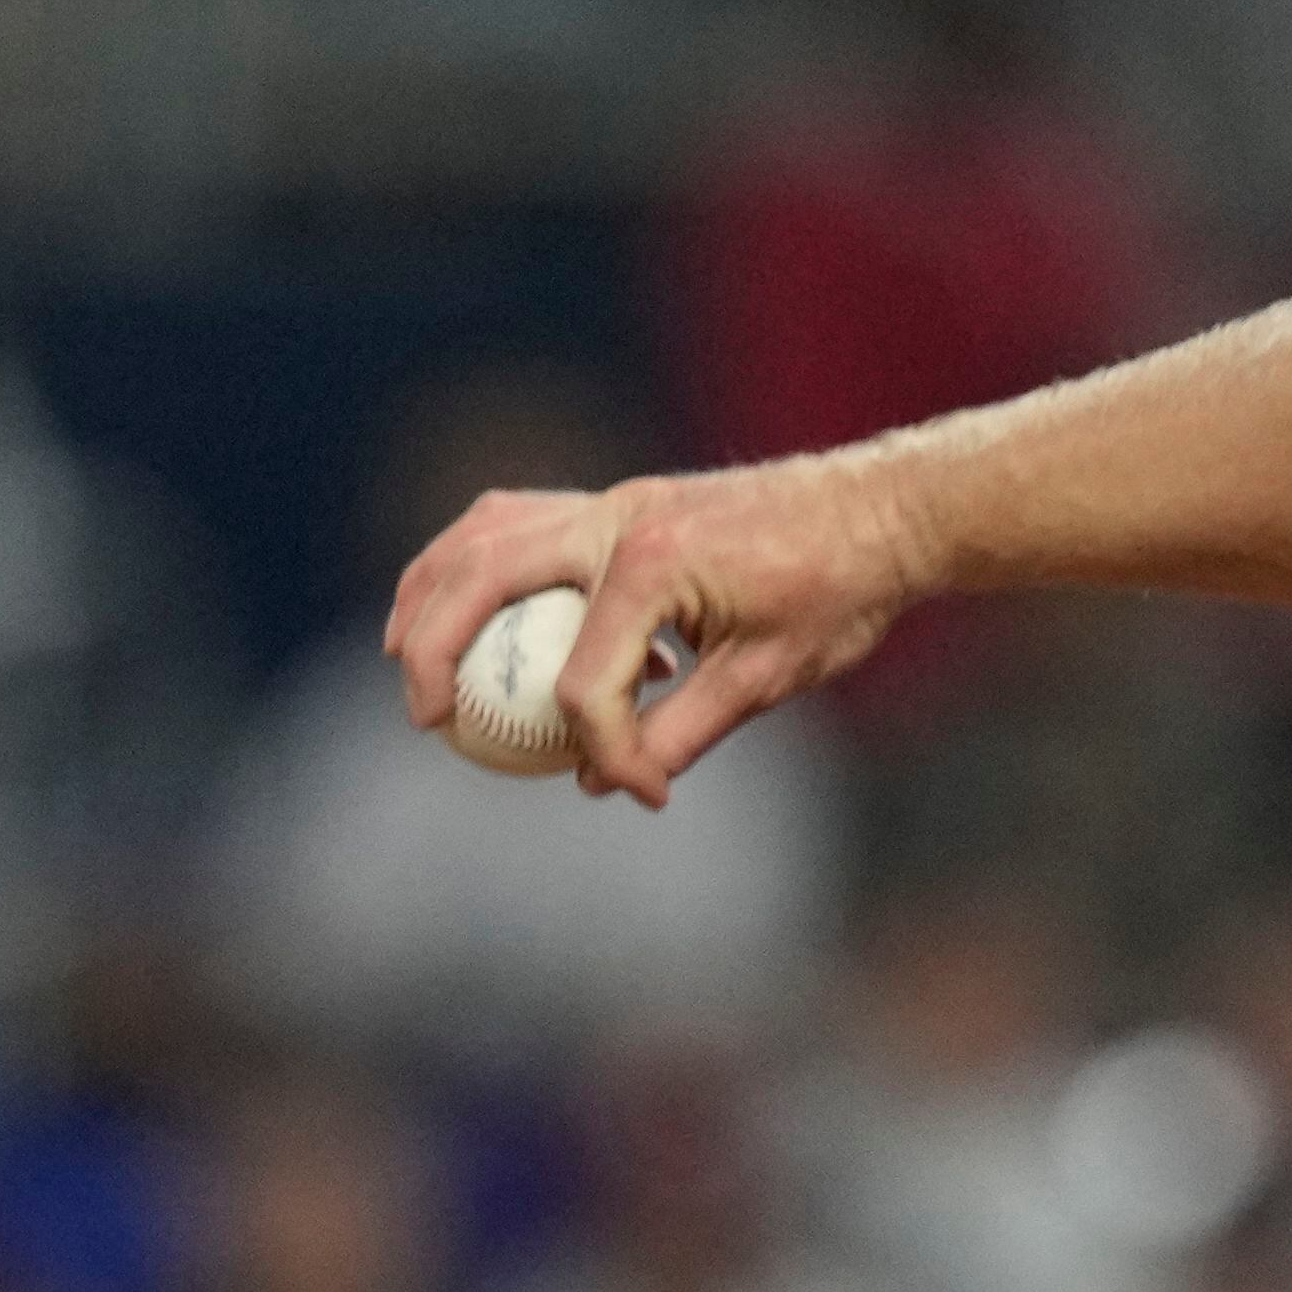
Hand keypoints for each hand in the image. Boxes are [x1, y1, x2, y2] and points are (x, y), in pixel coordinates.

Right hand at [384, 454, 935, 806]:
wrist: (883, 511)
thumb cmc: (838, 590)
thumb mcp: (768, 677)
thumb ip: (682, 731)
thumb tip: (607, 783)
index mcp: (657, 567)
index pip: (590, 680)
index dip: (605, 749)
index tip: (640, 789)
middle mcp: (620, 521)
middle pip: (487, 578)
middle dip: (439, 650)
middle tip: (426, 718)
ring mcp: (617, 501)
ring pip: (488, 534)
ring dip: (434, 590)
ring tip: (407, 654)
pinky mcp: (622, 502)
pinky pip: (522, 520)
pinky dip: (477, 559)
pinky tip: (465, 603)